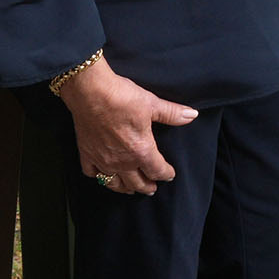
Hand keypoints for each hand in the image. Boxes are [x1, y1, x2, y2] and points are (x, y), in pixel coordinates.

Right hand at [57, 56, 197, 195]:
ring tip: (130, 188)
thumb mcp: (151, 103)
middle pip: (138, 183)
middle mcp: (123, 161)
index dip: (166, 174)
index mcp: (141, 151)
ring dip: (125, 188)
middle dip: (147, 186)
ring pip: (115, 184)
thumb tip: (192, 115)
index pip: (158, 171)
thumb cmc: (121, 96)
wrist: (90, 90)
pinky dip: (98, 176)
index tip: (170, 174)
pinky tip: (102, 174)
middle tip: (152, 188)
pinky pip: (92, 173)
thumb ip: (172, 113)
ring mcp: (103, 160)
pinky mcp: (87, 153)